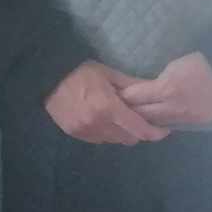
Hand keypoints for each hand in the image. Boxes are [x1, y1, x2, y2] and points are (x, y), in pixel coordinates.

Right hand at [43, 61, 168, 144]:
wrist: (48, 76)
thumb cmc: (81, 71)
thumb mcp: (109, 73)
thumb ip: (133, 86)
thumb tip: (156, 91)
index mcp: (109, 108)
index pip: (140, 130)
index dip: (155, 133)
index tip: (163, 130)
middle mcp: (98, 124)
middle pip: (129, 138)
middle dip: (137, 131)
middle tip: (138, 119)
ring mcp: (85, 131)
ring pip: (114, 141)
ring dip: (120, 133)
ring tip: (118, 119)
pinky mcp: (75, 133)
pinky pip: (99, 139)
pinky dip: (105, 133)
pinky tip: (102, 120)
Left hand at [119, 52, 211, 127]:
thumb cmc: (204, 67)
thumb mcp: (177, 64)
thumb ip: (158, 78)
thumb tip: (142, 87)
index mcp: (166, 89)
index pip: (133, 97)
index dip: (119, 96)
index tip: (108, 94)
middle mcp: (171, 108)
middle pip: (139, 114)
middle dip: (124, 111)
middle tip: (112, 108)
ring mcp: (182, 119)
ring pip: (152, 124)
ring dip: (138, 121)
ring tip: (125, 117)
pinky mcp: (190, 126)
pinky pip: (167, 126)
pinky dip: (155, 125)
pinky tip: (147, 123)